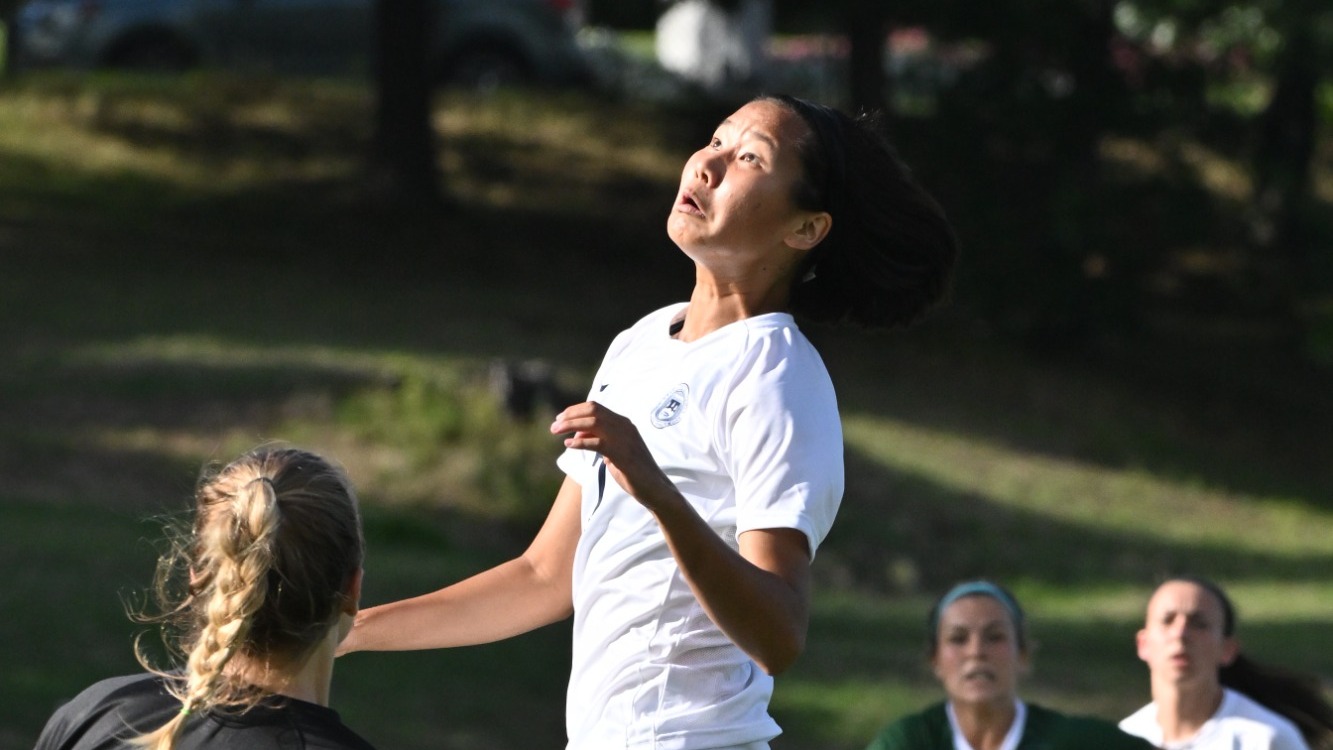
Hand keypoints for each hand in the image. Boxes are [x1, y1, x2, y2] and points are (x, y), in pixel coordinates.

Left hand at [550, 402, 679, 511]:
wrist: (654, 487)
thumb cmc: (633, 470)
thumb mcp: (614, 451)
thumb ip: (599, 440)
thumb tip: (578, 433)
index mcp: (623, 423)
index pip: (596, 407)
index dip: (575, 410)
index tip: (561, 418)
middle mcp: (625, 426)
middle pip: (592, 411)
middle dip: (570, 415)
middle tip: (554, 425)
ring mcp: (624, 439)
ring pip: (593, 423)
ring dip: (571, 425)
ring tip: (556, 431)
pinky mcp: (622, 454)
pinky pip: (597, 443)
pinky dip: (580, 442)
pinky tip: (568, 445)